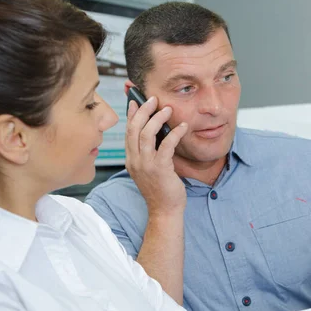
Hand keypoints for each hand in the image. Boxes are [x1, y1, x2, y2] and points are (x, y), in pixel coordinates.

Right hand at [125, 97, 187, 215]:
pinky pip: (166, 145)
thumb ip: (148, 152)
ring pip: (147, 134)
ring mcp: (146, 165)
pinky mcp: (160, 169)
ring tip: (168, 109)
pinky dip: (175, 133)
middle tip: (154, 100)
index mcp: (131, 160)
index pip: (128, 132)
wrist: (164, 210)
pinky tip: (183, 127)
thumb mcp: (149, 168)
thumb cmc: (160, 189)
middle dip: (143, 111)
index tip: (135, 101)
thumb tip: (157, 131)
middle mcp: (135, 161)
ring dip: (158, 118)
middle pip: (134, 129)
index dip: (131, 115)